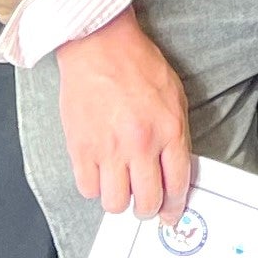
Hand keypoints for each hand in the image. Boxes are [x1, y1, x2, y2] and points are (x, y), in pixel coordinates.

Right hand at [52, 10, 194, 221]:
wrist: (100, 45)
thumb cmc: (136, 64)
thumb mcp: (174, 96)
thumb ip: (176, 135)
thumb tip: (176, 169)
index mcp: (168, 130)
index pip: (176, 185)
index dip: (175, 206)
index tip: (172, 213)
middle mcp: (139, 144)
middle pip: (147, 202)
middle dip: (148, 209)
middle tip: (145, 203)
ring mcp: (108, 149)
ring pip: (115, 203)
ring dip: (120, 201)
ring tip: (121, 188)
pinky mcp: (80, 147)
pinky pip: (87, 189)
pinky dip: (94, 187)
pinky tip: (99, 174)